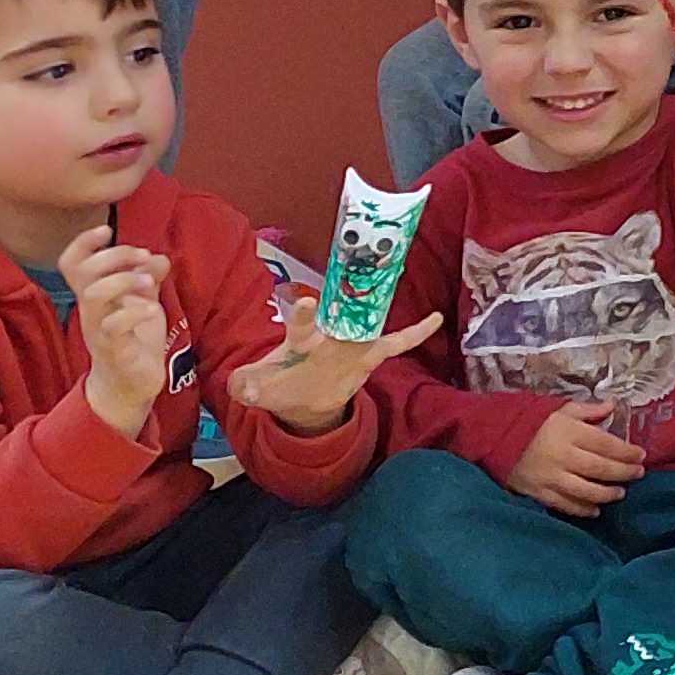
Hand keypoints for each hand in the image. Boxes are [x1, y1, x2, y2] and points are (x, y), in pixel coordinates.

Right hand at [62, 226, 173, 438]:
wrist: (131, 387)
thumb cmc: (133, 341)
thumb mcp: (143, 303)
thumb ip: (149, 278)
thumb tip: (159, 257)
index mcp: (94, 295)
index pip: (72, 262)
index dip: (83, 242)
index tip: (106, 229)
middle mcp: (91, 311)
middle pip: (84, 272)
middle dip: (114, 255)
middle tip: (142, 256)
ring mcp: (99, 330)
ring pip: (94, 295)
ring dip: (123, 280)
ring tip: (148, 282)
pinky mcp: (113, 351)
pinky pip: (114, 326)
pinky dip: (134, 312)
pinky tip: (152, 310)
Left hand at [227, 289, 439, 435]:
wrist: (304, 401)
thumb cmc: (279, 385)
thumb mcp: (257, 389)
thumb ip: (246, 385)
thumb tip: (240, 388)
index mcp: (301, 339)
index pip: (302, 323)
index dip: (304, 313)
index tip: (307, 302)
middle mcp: (328, 335)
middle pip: (340, 315)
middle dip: (348, 300)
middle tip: (360, 277)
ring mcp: (351, 344)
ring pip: (369, 323)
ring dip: (379, 306)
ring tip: (395, 274)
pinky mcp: (369, 356)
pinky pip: (395, 344)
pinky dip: (414, 334)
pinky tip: (434, 318)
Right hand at [513, 403, 643, 517]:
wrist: (492, 436)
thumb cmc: (529, 420)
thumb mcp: (558, 409)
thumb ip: (587, 410)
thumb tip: (613, 406)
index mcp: (569, 432)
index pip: (606, 444)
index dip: (626, 451)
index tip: (641, 456)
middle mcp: (563, 456)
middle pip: (600, 468)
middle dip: (623, 472)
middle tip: (638, 474)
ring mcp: (551, 477)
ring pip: (586, 490)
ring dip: (607, 494)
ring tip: (620, 493)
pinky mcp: (539, 492)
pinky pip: (565, 504)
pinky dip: (582, 509)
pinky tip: (595, 510)